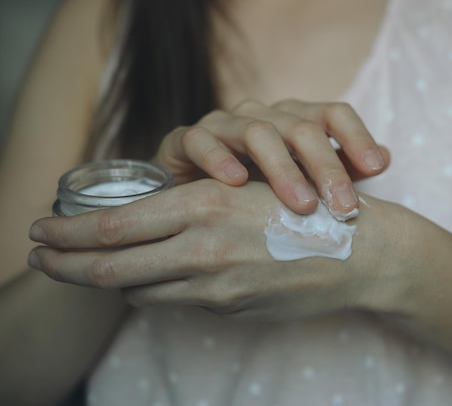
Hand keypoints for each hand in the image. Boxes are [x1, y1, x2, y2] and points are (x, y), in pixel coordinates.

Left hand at [27, 180, 392, 320]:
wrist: (361, 253)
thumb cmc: (307, 207)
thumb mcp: (245, 191)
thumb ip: (194, 212)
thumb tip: (150, 227)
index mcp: (204, 207)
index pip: (113, 228)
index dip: (69, 234)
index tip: (41, 233)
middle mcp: (203, 250)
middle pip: (109, 268)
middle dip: (66, 264)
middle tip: (39, 259)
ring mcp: (216, 288)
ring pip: (140, 290)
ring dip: (112, 281)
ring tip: (92, 270)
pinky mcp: (231, 309)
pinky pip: (177, 301)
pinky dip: (156, 290)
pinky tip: (155, 281)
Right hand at [154, 99, 389, 218]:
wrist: (194, 200)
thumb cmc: (256, 194)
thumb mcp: (304, 184)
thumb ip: (341, 169)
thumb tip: (385, 158)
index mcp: (294, 120)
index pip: (333, 114)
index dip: (356, 137)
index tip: (377, 170)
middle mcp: (262, 115)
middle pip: (300, 126)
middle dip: (325, 166)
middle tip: (344, 207)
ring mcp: (223, 124)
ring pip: (256, 131)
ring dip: (282, 168)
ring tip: (302, 205)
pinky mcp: (184, 140)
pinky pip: (200, 140)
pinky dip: (218, 158)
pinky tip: (237, 182)